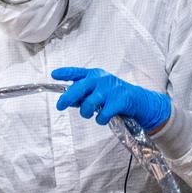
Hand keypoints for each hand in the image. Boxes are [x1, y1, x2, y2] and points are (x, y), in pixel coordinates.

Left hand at [51, 67, 171, 131]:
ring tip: (88, 114)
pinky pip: (102, 115)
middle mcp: (101, 79)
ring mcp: (110, 89)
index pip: (77, 72)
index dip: (65, 73)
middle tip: (60, 106)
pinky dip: (100, 120)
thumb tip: (67, 100)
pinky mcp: (119, 101)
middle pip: (79, 88)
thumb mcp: (98, 89)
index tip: (53, 74)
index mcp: (95, 75)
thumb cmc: (113, 95)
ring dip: (85, 112)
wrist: (138, 100)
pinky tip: (103, 118)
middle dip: (67, 98)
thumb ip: (83, 93)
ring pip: (89, 104)